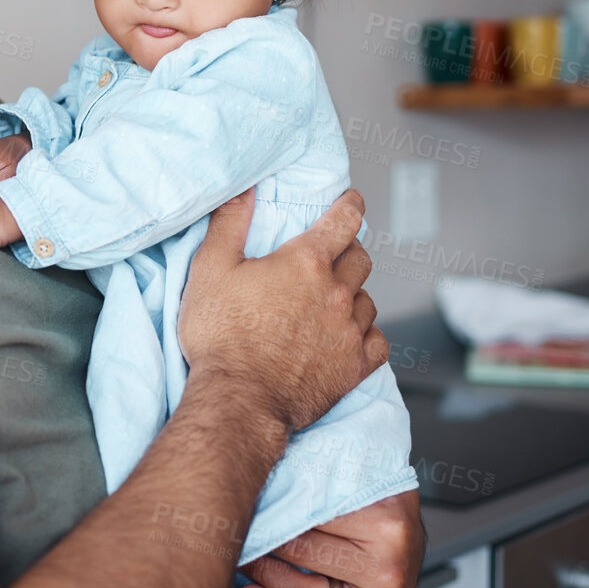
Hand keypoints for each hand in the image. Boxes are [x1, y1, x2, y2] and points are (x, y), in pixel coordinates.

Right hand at [177, 189, 383, 433]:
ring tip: (334, 298)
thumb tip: (243, 188)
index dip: (350, 205)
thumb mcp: (211, 269)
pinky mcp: (354, 366)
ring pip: (369, 299)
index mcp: (305, 262)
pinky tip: (351, 335)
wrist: (239, 399)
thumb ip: (230, 223)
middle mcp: (336, 293)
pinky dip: (367, 333)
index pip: (344, 221)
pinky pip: (377, 340)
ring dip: (355, 293)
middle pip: (360, 258)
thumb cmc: (221, 335)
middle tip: (333, 253)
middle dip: (349, 249)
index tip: (352, 201)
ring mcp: (349, 331)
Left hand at [238, 491, 424, 587]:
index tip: (246, 499)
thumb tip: (265, 472)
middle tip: (236, 526)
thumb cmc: (383, 505)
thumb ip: (323, 476)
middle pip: (303, 553)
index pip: (311, 513)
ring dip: (263, 576)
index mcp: (388, 523)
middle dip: (263, 538)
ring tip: (241, 559)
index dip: (274, 506)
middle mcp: (388, 566)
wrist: (412, 538)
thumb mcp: (362, 478)